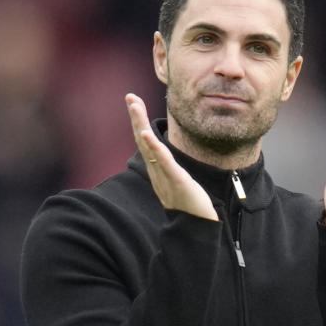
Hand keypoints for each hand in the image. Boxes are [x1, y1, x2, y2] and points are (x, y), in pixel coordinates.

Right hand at [126, 93, 218, 220]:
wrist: (196, 228)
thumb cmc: (189, 206)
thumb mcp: (177, 183)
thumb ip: (170, 170)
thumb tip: (166, 158)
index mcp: (157, 171)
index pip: (145, 143)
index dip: (139, 122)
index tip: (135, 103)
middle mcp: (156, 172)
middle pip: (142, 140)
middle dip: (136, 117)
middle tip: (130, 97)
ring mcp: (164, 176)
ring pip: (149, 147)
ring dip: (140, 125)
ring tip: (135, 107)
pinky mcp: (176, 181)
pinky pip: (163, 162)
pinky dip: (154, 147)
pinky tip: (146, 134)